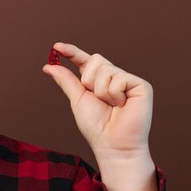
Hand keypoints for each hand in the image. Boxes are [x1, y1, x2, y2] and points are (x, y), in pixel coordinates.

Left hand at [42, 43, 152, 160]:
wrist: (112, 143)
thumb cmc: (96, 125)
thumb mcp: (77, 99)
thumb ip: (66, 80)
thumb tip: (48, 66)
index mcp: (98, 80)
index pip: (84, 61)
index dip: (72, 52)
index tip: (56, 47)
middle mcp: (114, 77)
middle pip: (96, 59)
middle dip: (89, 80)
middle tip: (97, 98)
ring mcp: (128, 80)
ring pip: (106, 69)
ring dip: (101, 90)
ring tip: (111, 105)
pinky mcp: (141, 85)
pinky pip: (119, 78)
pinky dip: (114, 94)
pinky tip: (122, 105)